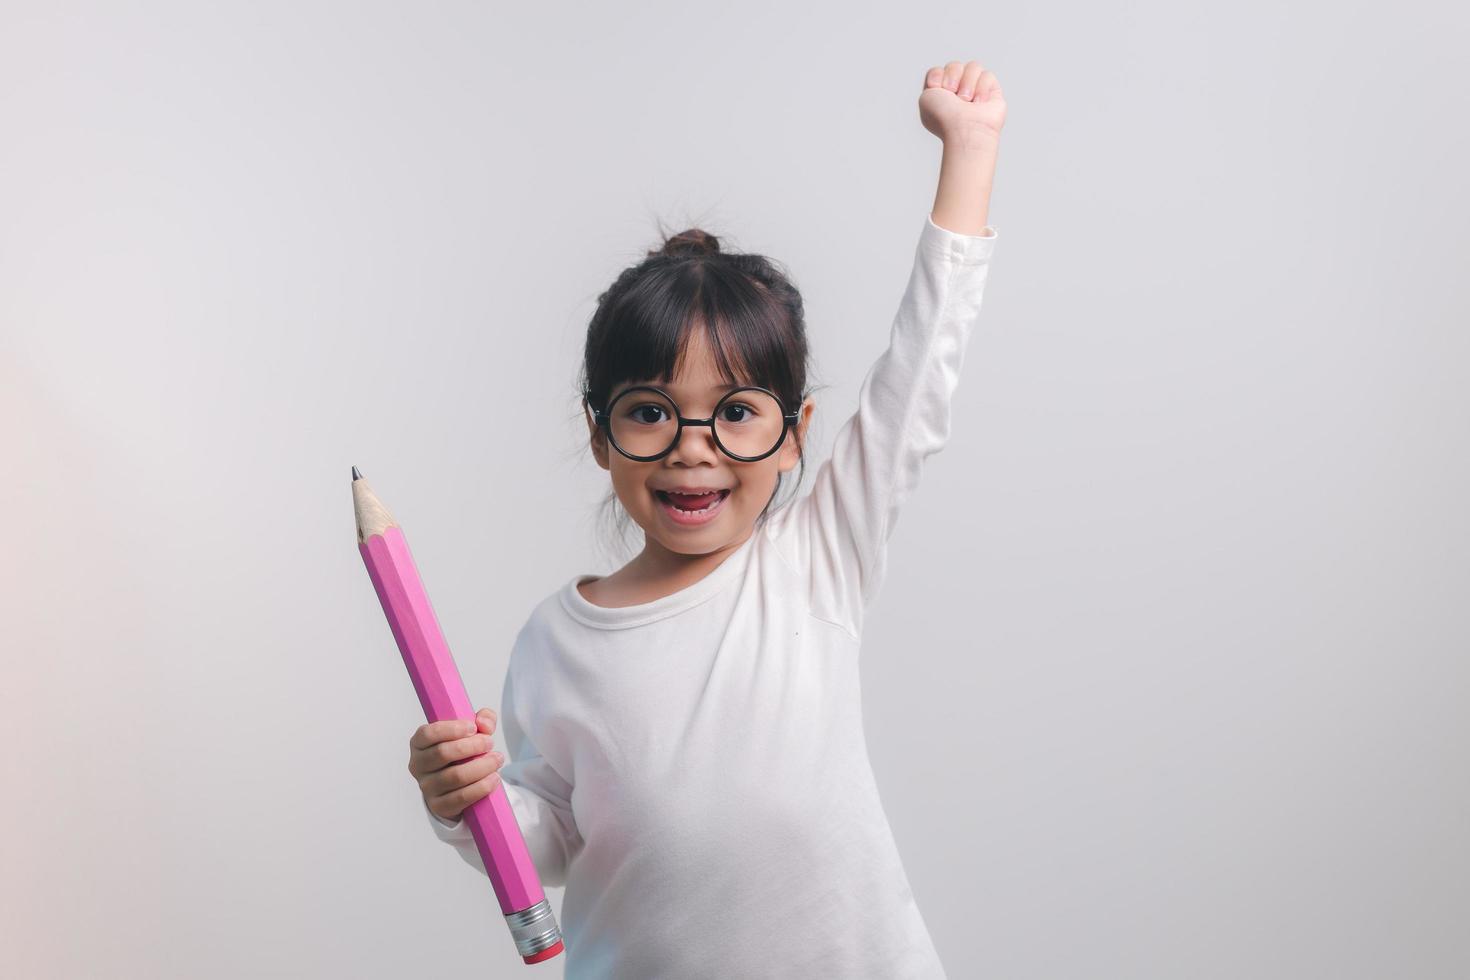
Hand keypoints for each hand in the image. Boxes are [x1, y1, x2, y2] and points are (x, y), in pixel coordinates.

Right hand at [409, 707, 504, 821]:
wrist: (457, 785)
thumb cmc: (462, 752)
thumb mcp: (471, 731)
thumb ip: (482, 719)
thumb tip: (484, 724)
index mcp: (419, 744)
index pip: (428, 734)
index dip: (451, 729)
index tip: (473, 727)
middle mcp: (418, 765)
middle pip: (443, 753)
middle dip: (471, 746)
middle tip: (490, 743)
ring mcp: (427, 787)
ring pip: (455, 776)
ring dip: (481, 766)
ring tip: (497, 759)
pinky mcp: (439, 805)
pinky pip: (461, 797)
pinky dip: (481, 787)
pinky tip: (494, 778)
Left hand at [919, 60, 1005, 149]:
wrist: (964, 129)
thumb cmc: (944, 118)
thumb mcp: (926, 97)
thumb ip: (933, 79)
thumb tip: (950, 78)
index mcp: (940, 97)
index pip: (938, 71)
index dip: (938, 76)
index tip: (936, 88)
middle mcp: (957, 94)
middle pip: (955, 65)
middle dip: (953, 75)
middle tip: (952, 93)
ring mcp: (975, 92)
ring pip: (973, 66)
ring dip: (967, 82)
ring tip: (967, 100)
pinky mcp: (993, 93)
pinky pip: (987, 75)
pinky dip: (982, 88)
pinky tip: (979, 103)